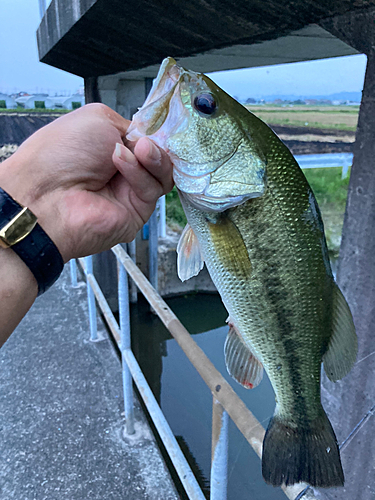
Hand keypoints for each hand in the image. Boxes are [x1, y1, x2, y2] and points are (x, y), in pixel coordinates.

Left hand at [0, 103, 172, 261]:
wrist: (46, 194)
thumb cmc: (59, 154)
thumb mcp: (98, 118)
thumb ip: (132, 125)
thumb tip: (151, 138)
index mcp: (110, 146)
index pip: (148, 138)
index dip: (156, 133)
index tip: (159, 128)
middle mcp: (122, 170)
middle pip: (160, 156)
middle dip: (156, 145)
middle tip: (143, 142)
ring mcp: (130, 191)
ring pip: (162, 173)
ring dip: (152, 158)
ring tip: (133, 150)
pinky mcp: (137, 211)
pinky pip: (153, 188)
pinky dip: (140, 173)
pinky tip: (121, 164)